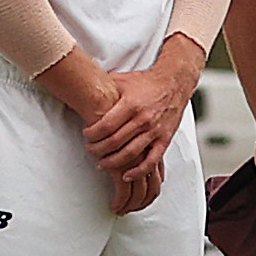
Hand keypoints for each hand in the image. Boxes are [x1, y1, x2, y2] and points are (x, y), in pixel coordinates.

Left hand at [94, 40, 203, 204]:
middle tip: (90, 150)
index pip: (105, 125)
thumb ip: (104, 87)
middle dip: (98, 150)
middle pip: (115, 142)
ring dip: (113, 162)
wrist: (174, 83)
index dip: (92, 134)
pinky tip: (126, 175)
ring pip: (130, 154)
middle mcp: (143, 119)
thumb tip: (81, 88)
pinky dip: (138, 171)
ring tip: (102, 163)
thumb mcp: (122, 80)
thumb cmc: (146, 82)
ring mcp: (154, 131)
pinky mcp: (164, 140)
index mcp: (131, 104)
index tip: (86, 136)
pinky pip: (151, 161)